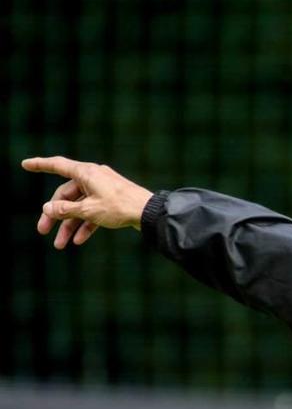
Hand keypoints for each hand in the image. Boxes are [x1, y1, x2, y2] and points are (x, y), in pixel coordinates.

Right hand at [21, 156, 153, 248]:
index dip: (40, 165)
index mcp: (86, 173)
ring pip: (79, 207)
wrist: (148, 212)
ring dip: (69, 225)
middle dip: (55, 215)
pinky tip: (79, 241)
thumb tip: (47, 209)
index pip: (58, 166)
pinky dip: (86, 225)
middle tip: (43, 231)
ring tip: (60, 244)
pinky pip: (93, 212)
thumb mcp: (88, 210)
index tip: (25, 164)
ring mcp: (103, 189)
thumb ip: (65, 210)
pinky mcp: (111, 201)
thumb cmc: (119, 207)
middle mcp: (94, 178)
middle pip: (66, 195)